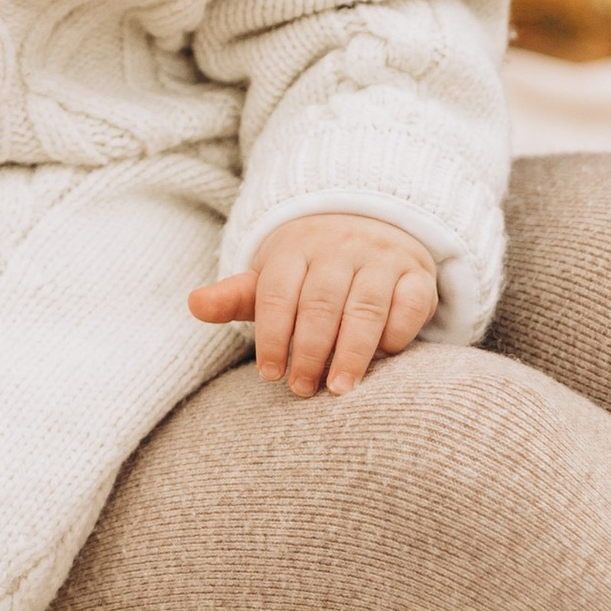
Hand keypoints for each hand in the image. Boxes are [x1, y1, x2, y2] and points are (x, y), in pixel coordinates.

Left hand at [191, 211, 441, 398]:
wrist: (368, 221)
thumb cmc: (311, 267)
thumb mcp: (272, 276)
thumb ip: (236, 296)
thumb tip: (193, 304)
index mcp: (296, 249)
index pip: (278, 292)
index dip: (272, 335)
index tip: (269, 374)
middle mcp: (339, 249)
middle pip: (321, 302)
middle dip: (310, 349)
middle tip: (302, 390)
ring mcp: (380, 258)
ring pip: (366, 305)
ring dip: (352, 350)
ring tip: (338, 388)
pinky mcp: (417, 273)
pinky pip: (410, 302)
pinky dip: (398, 331)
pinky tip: (385, 356)